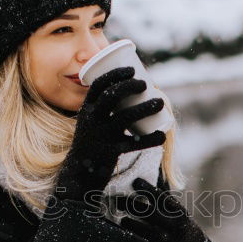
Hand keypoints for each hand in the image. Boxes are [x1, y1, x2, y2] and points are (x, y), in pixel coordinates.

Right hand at [54, 67, 166, 205]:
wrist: (80, 172)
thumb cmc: (93, 140)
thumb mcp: (93, 121)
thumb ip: (109, 107)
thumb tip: (134, 90)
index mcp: (86, 109)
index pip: (98, 85)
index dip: (115, 74)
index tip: (132, 69)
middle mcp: (91, 120)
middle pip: (111, 96)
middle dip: (129, 86)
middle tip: (145, 84)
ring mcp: (101, 136)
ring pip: (124, 118)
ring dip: (145, 108)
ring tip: (160, 102)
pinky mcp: (111, 152)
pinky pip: (133, 144)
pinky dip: (150, 139)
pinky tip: (161, 135)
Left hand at [115, 177, 210, 241]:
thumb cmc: (180, 225)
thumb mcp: (178, 210)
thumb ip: (164, 196)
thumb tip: (155, 171)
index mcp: (179, 211)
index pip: (163, 197)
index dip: (149, 189)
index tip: (135, 181)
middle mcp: (177, 224)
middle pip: (152, 213)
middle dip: (133, 206)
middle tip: (117, 200)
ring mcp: (173, 240)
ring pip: (150, 232)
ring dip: (133, 226)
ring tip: (121, 221)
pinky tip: (127, 239)